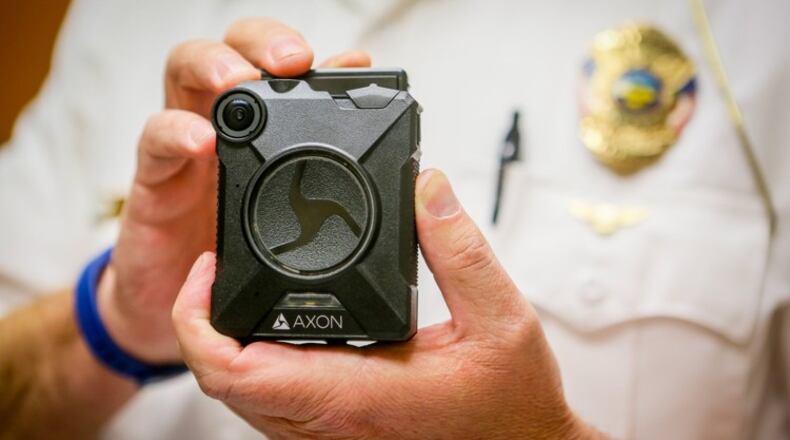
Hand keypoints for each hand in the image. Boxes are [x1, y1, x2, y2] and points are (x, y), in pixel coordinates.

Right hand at [97, 17, 373, 362]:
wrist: (180, 305)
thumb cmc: (238, 250)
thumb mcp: (292, 218)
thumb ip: (331, 178)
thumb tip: (396, 169)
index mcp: (265, 133)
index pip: (282, 70)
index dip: (317, 58)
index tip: (355, 63)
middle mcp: (223, 127)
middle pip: (233, 52)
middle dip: (262, 44)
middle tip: (294, 60)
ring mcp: (185, 148)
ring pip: (185, 75)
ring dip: (214, 67)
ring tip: (240, 81)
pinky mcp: (154, 182)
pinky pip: (153, 143)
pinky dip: (176, 133)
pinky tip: (201, 140)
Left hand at [172, 170, 602, 438]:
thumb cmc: (512, 405)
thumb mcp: (501, 316)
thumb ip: (460, 249)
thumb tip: (426, 190)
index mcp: (355, 393)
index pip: (234, 370)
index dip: (197, 318)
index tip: (207, 269)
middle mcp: (328, 421)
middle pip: (222, 381)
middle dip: (203, 321)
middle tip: (217, 269)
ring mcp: (326, 433)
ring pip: (242, 395)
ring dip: (228, 342)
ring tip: (242, 287)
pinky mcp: (335, 432)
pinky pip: (271, 403)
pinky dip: (256, 362)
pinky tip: (282, 328)